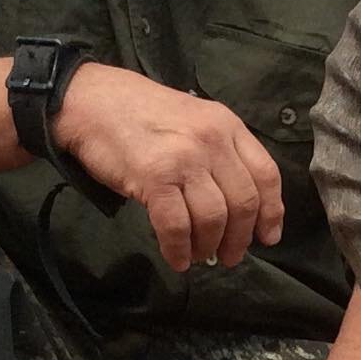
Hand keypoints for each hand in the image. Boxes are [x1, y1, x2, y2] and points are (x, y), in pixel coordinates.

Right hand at [53, 62, 285, 272]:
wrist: (89, 101)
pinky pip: (176, 225)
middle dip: (240, 238)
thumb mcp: (193, 121)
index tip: (268, 237)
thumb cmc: (139, 114)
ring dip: (209, 245)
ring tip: (200, 256)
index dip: (271, 212)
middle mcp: (212, 140)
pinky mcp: (154, 177)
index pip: (266, 174)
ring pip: (213, 217)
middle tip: (229, 257)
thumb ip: (219, 154)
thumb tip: (238, 207)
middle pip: (244, 202)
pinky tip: (178, 258)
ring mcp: (184, 158)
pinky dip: (179, 248)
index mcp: (227, 125)